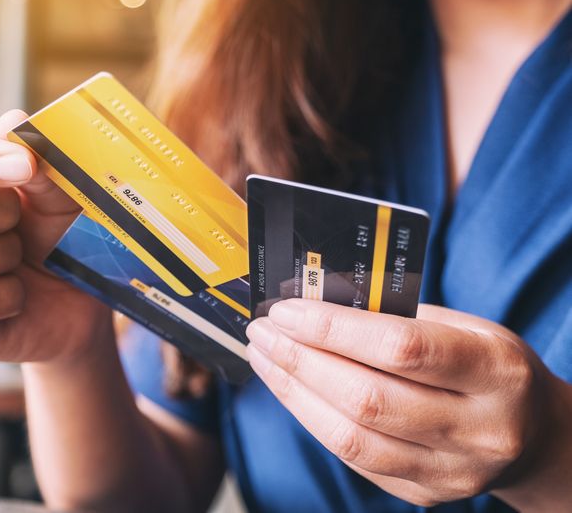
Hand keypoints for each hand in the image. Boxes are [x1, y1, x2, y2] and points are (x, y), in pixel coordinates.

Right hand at [0, 110, 111, 362]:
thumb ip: (39, 161)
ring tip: (17, 262)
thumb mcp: (60, 197)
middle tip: (20, 225)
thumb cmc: (58, 239)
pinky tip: (14, 297)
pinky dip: (9, 299)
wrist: (76, 304)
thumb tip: (13, 122)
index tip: (25, 166)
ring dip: (4, 258)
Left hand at [246, 300, 571, 508]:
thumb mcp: (464, 325)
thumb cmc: (487, 365)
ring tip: (265, 358)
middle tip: (262, 331)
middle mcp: (479, 430)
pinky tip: (291, 389)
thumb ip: (396, 315)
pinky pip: (352, 457)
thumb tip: (314, 301)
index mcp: (495, 372)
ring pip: (351, 437)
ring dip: (293, 393)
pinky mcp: (423, 493)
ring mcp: (451, 471)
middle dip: (299, 360)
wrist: (532, 434)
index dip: (332, 328)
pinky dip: (312, 418)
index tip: (286, 310)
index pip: (401, 349)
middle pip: (366, 399)